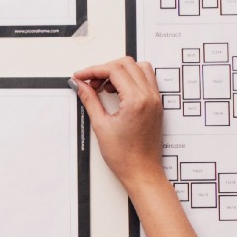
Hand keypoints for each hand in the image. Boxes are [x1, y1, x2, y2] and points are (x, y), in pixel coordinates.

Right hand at [71, 57, 164, 191]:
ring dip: (120, 71)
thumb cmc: (125, 156)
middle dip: (105, 69)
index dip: (93, 70)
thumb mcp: (101, 125)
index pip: (114, 70)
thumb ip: (90, 100)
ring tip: (105, 87)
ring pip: (139, 68)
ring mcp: (155, 100)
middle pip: (127, 64)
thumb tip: (80, 85)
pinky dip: (130, 79)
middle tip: (90, 83)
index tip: (81, 76)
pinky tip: (118, 92)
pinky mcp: (156, 104)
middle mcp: (149, 97)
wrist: (142, 172)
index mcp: (136, 101)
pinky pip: (146, 80)